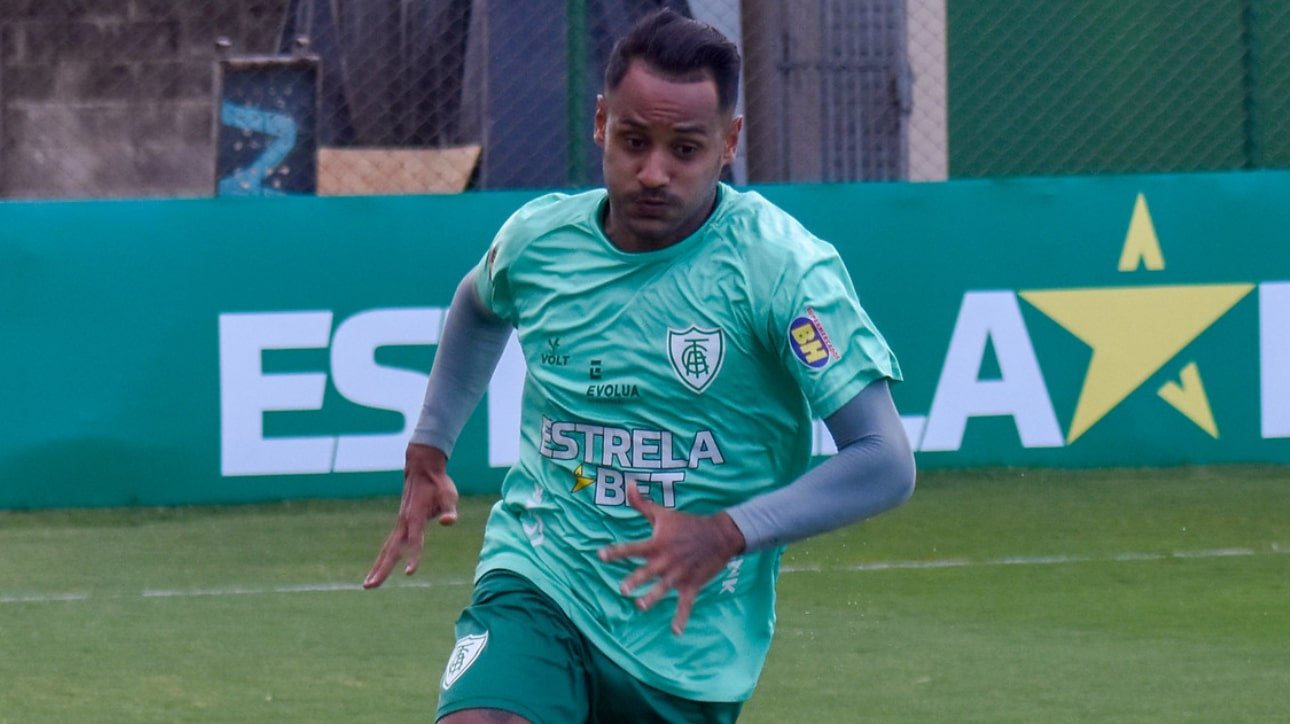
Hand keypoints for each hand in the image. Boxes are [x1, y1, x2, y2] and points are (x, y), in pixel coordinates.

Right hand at [363, 444, 458, 588]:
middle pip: (390, 551)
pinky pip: (390, 545)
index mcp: (415, 518)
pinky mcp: (401, 524)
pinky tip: (380, 569)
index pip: (414, 542)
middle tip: (369, 587)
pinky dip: (383, 558)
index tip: (409, 573)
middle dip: (381, 570)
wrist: (422, 469)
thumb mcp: (448, 495)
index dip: (413, 557)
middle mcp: (404, 524)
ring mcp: (400, 524)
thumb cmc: (438, 484)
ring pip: (386, 550)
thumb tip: (449, 522)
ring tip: (368, 585)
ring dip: (377, 567)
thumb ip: (449, 510)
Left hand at [598, 484, 744, 634]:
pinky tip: (675, 632)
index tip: (601, 555)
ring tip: (640, 606)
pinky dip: (681, 618)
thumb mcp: (663, 513)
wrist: (720, 534)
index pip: (632, 548)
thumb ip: (641, 503)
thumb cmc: (687, 523)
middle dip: (635, 579)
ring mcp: (678, 575)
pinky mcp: (691, 585)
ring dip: (652, 598)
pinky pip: (685, 605)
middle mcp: (665, 561)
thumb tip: (627, 484)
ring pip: (663, 589)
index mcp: (657, 544)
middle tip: (622, 588)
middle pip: (646, 571)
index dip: (616, 551)